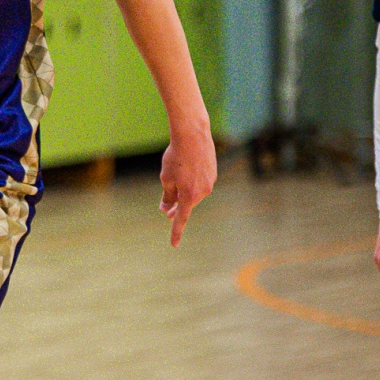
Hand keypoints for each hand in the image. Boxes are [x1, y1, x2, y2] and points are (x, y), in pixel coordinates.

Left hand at [158, 120, 216, 246]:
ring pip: (194, 193)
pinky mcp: (213, 173)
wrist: (193, 135)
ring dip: (184, 191)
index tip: (174, 245)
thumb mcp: (166, 178)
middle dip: (176, 209)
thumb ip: (167, 196)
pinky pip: (200, 182)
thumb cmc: (175, 156)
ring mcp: (210, 182)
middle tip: (167, 213)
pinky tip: (187, 169)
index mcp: (189, 196)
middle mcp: (203, 192)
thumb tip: (167, 209)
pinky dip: (192, 181)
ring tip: (175, 176)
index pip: (181, 218)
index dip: (176, 232)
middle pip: (187, 205)